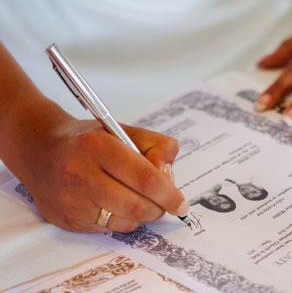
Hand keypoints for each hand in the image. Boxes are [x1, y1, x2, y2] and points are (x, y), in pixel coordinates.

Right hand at [16, 118, 185, 232]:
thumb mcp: (123, 131)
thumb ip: (156, 145)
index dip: (169, 193)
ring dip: (144, 214)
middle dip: (160, 207)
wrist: (41, 151)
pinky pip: (111, 229)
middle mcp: (81, 175)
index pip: (145, 178)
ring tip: (142, 199)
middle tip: (166, 201)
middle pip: (138, 205)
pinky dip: (126, 220)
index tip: (181, 202)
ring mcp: (72, 201)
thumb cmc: (89, 141)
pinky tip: (121, 205)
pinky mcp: (69, 220)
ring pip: (127, 222)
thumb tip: (168, 172)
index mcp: (97, 146)